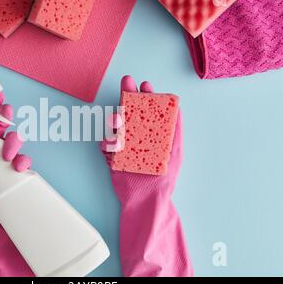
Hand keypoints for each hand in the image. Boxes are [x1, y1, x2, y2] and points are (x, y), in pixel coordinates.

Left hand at [0, 91, 33, 276]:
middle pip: (2, 131)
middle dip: (4, 118)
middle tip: (4, 112)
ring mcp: (10, 170)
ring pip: (15, 145)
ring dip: (14, 141)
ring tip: (10, 152)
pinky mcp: (24, 181)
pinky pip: (26, 164)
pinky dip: (25, 160)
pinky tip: (21, 167)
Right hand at [101, 75, 192, 276]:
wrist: (145, 200)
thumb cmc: (163, 178)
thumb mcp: (174, 152)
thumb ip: (174, 130)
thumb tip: (177, 108)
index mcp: (154, 134)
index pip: (149, 111)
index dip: (146, 96)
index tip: (144, 85)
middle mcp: (139, 137)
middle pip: (131, 112)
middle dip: (128, 97)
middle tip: (126, 83)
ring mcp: (125, 147)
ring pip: (116, 126)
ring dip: (115, 121)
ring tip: (118, 121)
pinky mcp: (113, 157)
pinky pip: (106, 146)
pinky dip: (107, 145)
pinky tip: (112, 148)